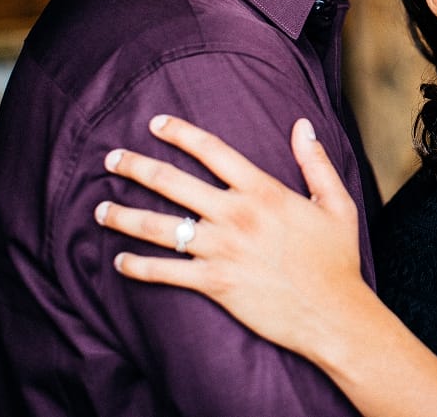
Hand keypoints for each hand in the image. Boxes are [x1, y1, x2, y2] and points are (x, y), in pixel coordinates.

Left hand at [95, 114, 364, 362]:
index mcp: (264, 191)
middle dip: (137, 167)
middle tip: (111, 158)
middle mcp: (236, 215)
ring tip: (100, 208)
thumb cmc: (336, 257)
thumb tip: (302, 125)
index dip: (181, 133)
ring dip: (125, 216)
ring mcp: (222, 250)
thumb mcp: (335, 201)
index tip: (156, 124)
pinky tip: (120, 261)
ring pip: (160, 227)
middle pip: (174, 183)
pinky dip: (138, 267)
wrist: (332, 311)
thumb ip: (315, 161)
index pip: (213, 151)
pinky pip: (165, 273)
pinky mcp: (214, 284)